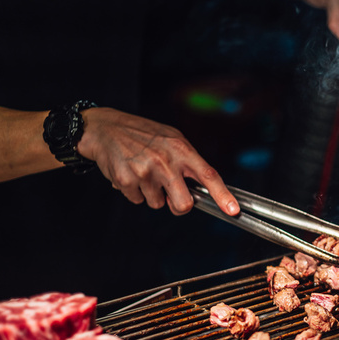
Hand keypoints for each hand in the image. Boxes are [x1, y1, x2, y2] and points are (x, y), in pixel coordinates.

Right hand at [77, 107, 239, 216]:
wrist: (105, 128)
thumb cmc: (143, 135)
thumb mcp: (172, 139)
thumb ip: (189, 163)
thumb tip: (204, 190)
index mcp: (181, 149)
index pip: (208, 175)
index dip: (223, 195)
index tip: (233, 210)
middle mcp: (165, 161)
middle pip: (184, 204)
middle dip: (178, 206)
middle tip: (170, 194)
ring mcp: (145, 171)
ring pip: (158, 204)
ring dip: (152, 194)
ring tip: (143, 172)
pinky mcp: (126, 180)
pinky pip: (138, 201)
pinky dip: (134, 192)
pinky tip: (130, 174)